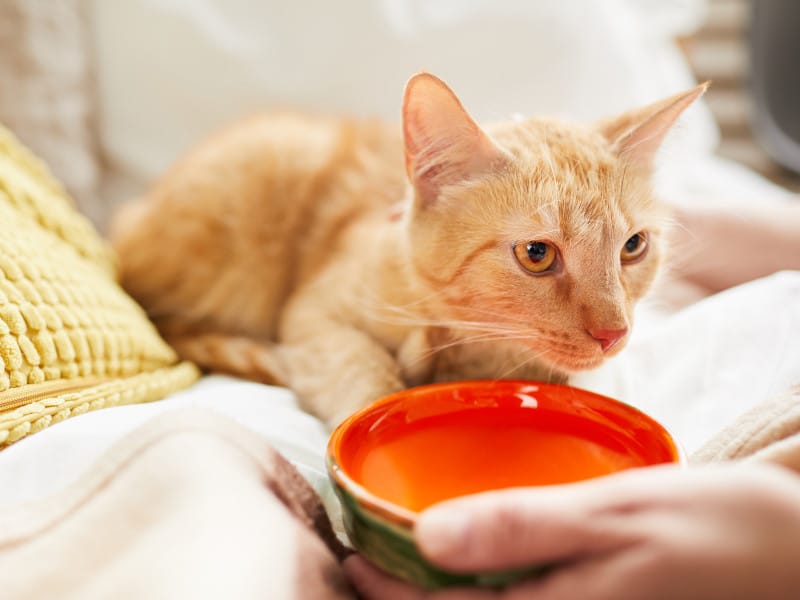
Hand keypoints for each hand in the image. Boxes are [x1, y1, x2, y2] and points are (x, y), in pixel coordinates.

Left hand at [344, 463, 799, 598]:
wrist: (795, 558)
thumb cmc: (716, 531)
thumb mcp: (616, 516)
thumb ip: (523, 528)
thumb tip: (427, 537)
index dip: (384, 592)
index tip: (350, 553)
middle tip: (364, 561)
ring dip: (440, 599)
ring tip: (403, 565)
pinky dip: (484, 595)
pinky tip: (475, 570)